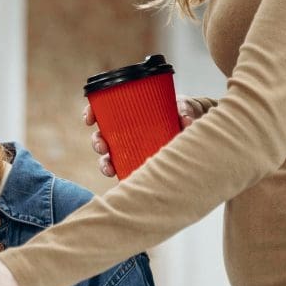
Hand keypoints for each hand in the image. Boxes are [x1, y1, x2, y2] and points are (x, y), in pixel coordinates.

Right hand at [83, 97, 200, 177]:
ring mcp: (131, 148)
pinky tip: (120, 179)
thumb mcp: (183, 106)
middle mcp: (125, 131)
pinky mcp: (140, 163)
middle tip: (102, 146)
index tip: (90, 120)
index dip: (92, 113)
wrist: (196, 127)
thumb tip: (185, 121)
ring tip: (109, 169)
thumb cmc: (183, 111)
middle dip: (97, 142)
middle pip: (101, 136)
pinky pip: (124, 171)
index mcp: (130, 113)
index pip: (103, 110)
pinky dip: (120, 175)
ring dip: (104, 163)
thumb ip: (184, 110)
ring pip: (108, 157)